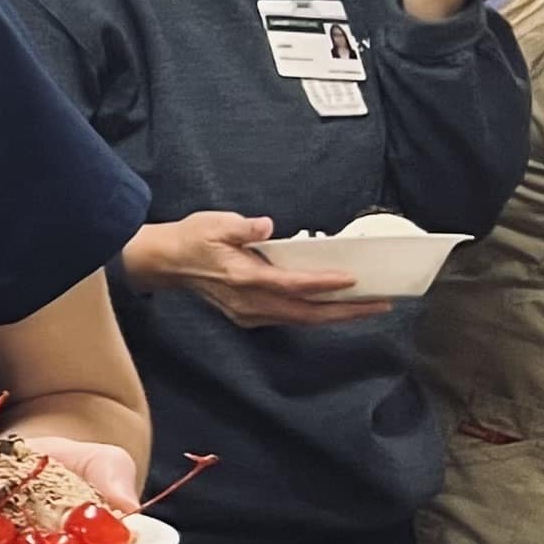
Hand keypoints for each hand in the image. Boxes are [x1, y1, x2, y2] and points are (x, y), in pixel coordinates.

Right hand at [123, 211, 390, 328]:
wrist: (164, 263)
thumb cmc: (190, 240)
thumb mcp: (213, 224)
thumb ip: (241, 227)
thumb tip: (265, 226)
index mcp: (242, 278)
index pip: (291, 284)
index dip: (323, 284)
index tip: (352, 280)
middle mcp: (249, 302)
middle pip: (305, 313)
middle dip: (346, 311)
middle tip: (380, 305)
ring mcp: (248, 313)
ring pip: (300, 319)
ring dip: (335, 316)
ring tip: (366, 307)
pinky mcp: (248, 315)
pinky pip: (289, 318)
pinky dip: (315, 315)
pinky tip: (333, 308)